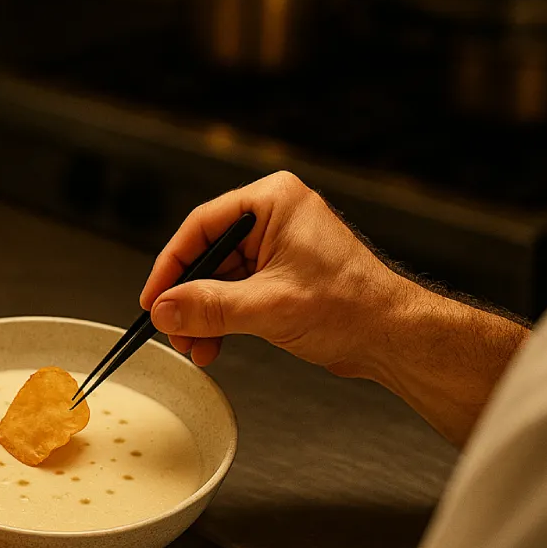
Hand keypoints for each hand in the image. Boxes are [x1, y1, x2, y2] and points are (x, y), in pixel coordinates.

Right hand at [140, 171, 527, 446]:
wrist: (393, 338)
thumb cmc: (353, 307)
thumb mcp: (267, 307)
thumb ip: (209, 306)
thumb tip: (165, 308)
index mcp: (274, 202)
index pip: (201, 226)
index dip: (171, 265)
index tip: (153, 298)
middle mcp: (274, 217)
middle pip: (207, 254)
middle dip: (188, 298)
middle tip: (173, 328)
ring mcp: (278, 246)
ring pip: (219, 278)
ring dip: (203, 314)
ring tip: (195, 345)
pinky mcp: (282, 274)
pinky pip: (236, 291)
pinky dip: (222, 318)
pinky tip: (213, 343)